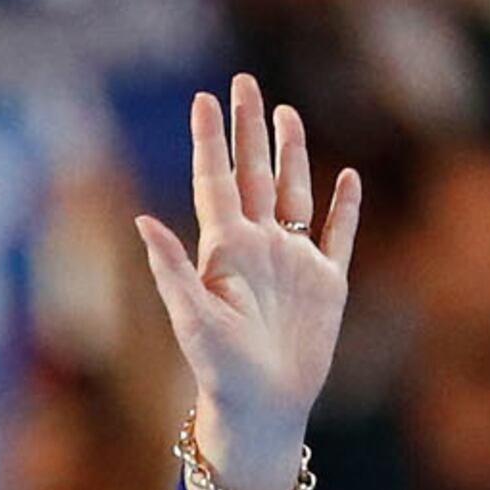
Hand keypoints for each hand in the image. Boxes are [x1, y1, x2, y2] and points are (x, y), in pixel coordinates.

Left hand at [133, 75, 359, 489]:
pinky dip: (345, 207)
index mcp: (224, 251)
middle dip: (249, 129)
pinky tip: (347, 178)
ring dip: (292, 154)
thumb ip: (171, 269)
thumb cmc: (218, 370)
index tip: (206, 98)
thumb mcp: (191, 318)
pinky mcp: (328, 283)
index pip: (216, 182)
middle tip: (244, 82)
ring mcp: (294, 261)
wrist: (261, 407)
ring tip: (286, 113)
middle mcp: (259, 247)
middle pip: (255, 173)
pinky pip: (338, 236)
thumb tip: (142, 221)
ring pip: (294, 192)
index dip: (211, 140)